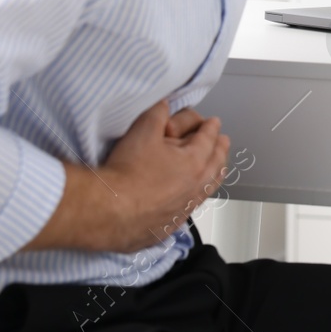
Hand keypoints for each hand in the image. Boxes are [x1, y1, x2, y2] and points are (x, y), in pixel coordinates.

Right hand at [25, 102, 230, 252]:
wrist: (107, 211)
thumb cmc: (127, 172)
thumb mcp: (143, 130)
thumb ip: (157, 113)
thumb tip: (163, 104)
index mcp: (194, 163)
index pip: (208, 141)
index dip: (211, 128)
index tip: (215, 123)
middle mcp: (194, 189)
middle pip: (215, 166)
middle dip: (220, 151)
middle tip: (223, 142)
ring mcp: (182, 210)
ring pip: (206, 191)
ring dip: (213, 176)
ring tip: (216, 169)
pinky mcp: (168, 227)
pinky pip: (189, 210)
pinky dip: (195, 199)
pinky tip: (189, 199)